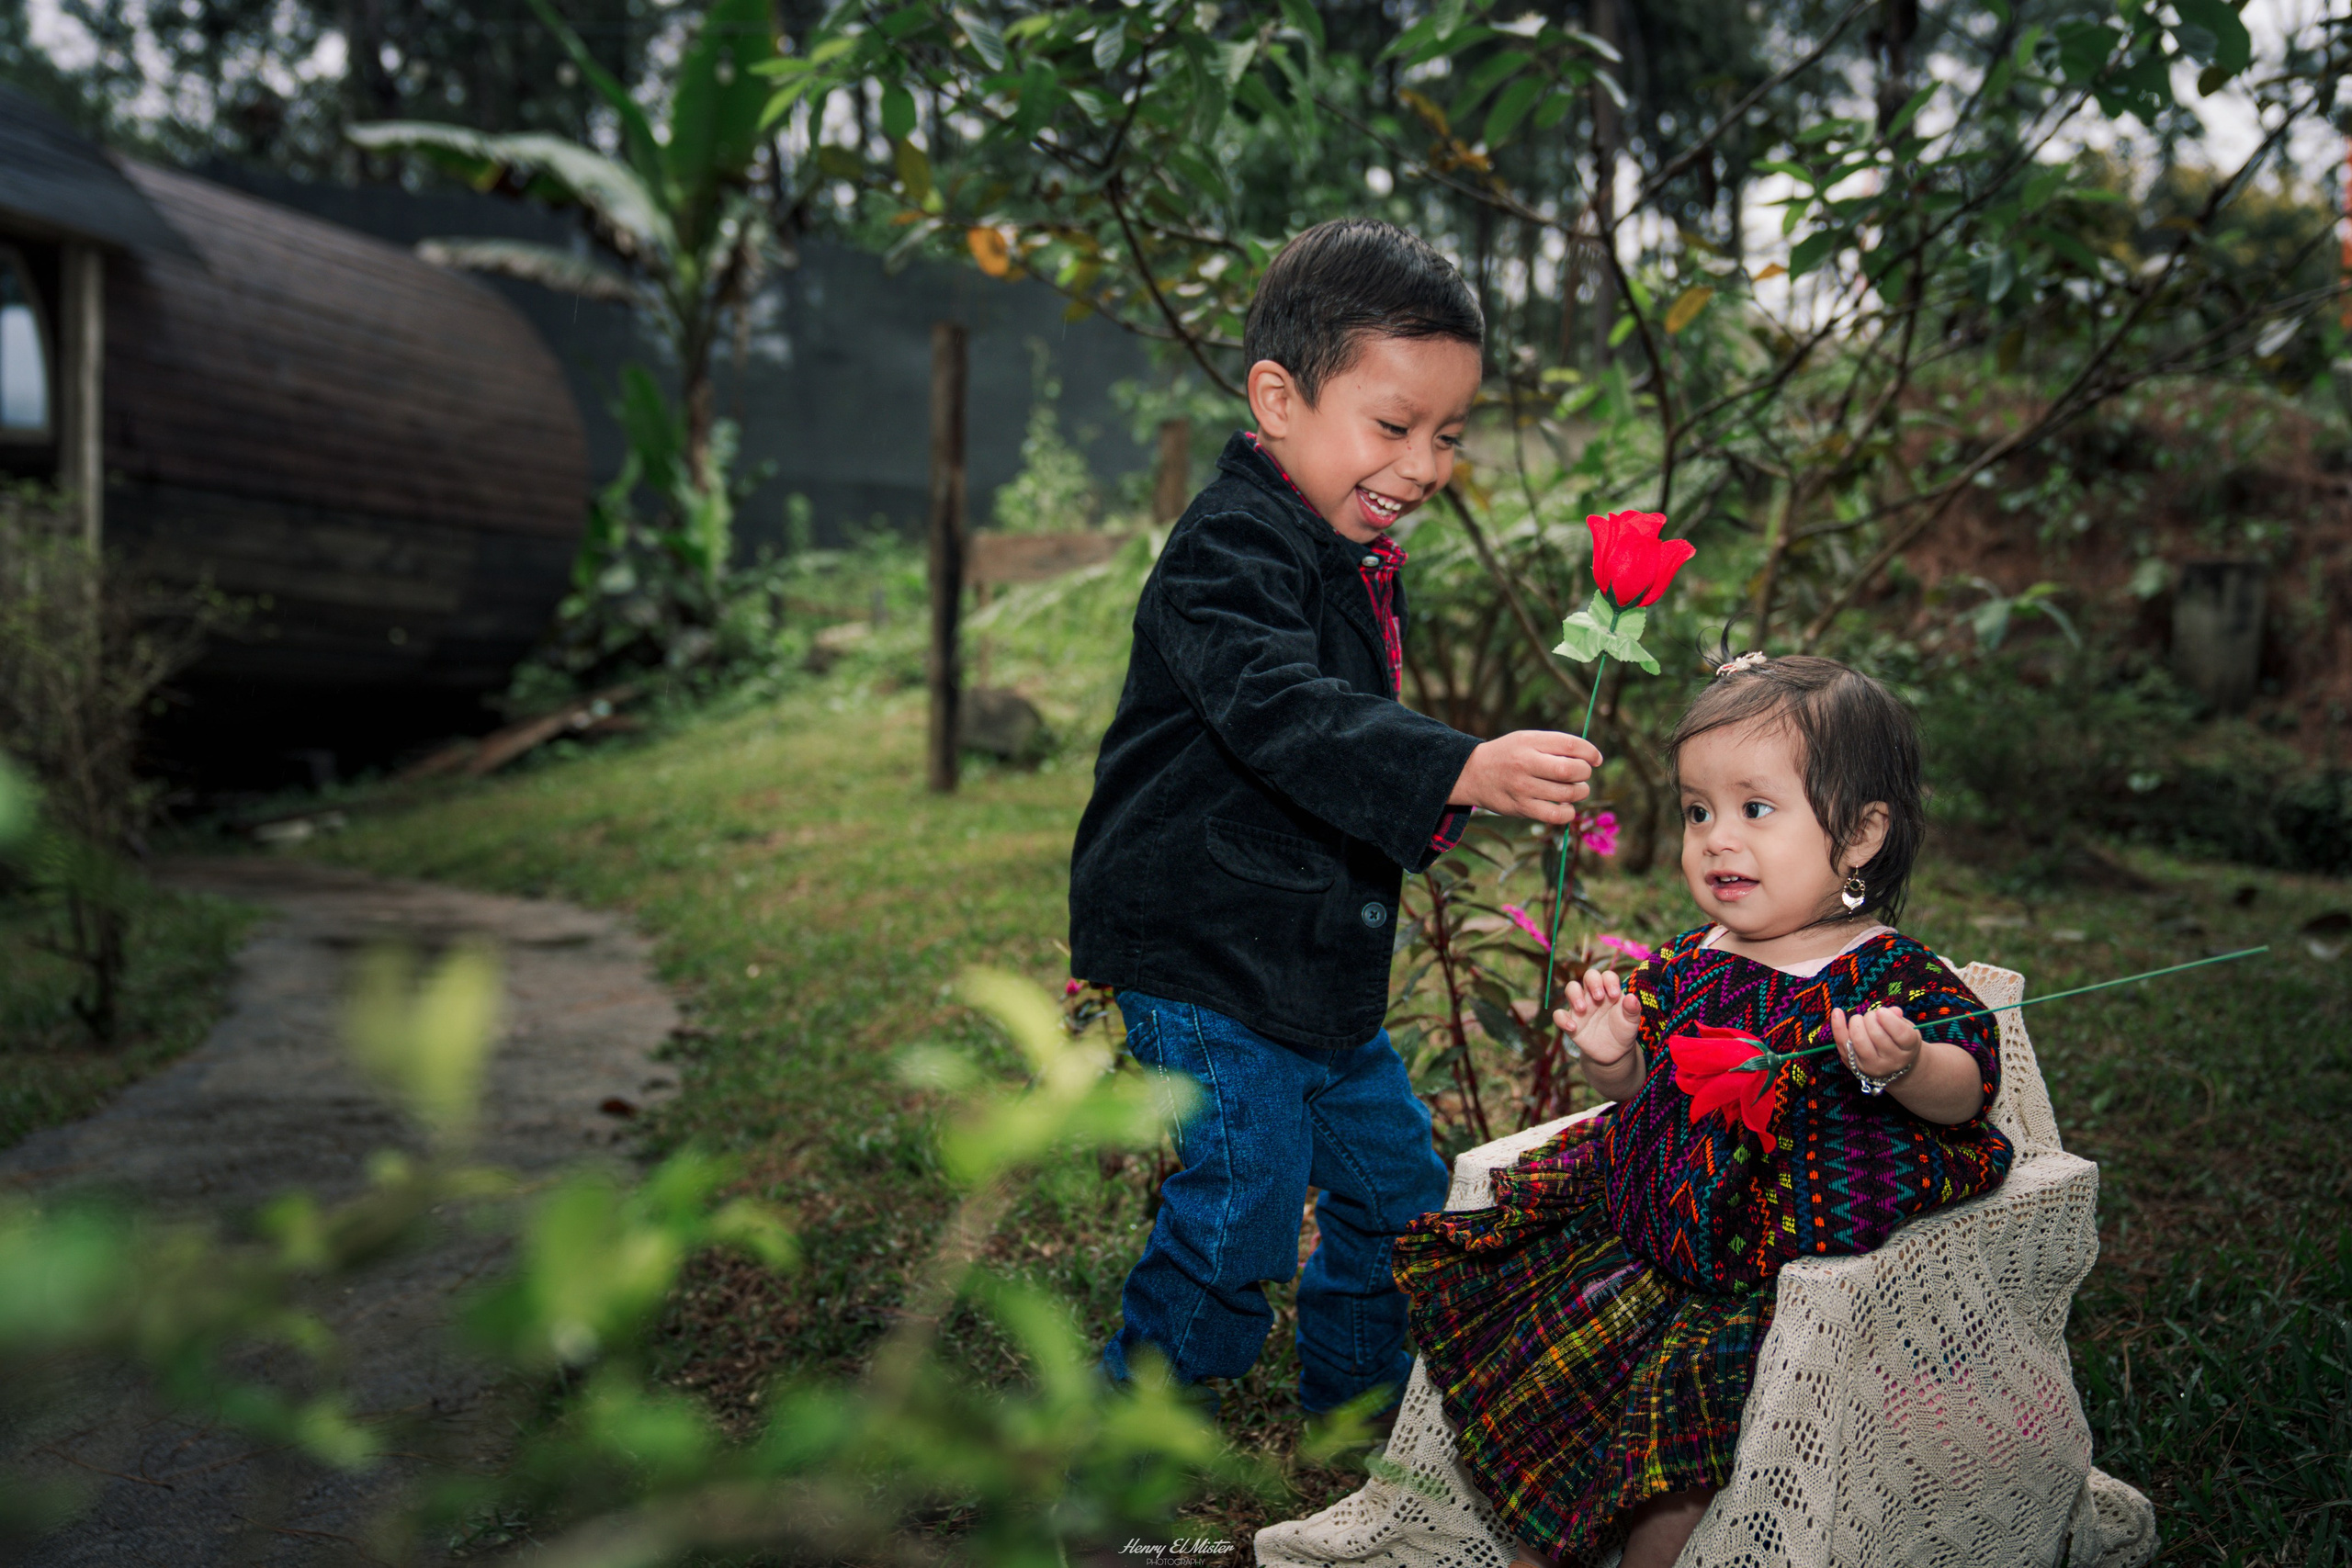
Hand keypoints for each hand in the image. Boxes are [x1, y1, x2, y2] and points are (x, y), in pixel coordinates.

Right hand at [1449, 731, 1600, 825]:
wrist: (1473, 773)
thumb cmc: (1509, 755)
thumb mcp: (1527, 740)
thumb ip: (1556, 746)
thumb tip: (1592, 759)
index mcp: (1530, 742)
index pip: (1571, 744)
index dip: (1591, 752)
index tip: (1596, 759)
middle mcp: (1526, 763)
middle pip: (1571, 770)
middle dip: (1585, 773)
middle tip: (1581, 775)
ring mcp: (1523, 787)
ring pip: (1567, 794)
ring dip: (1580, 792)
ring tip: (1574, 789)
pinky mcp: (1522, 808)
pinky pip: (1556, 815)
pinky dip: (1569, 812)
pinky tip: (1566, 806)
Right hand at [1553, 968, 1641, 1067]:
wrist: (1614, 1052)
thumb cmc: (1623, 1031)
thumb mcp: (1631, 1022)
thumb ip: (1632, 1010)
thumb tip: (1631, 998)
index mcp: (1609, 992)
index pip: (1607, 976)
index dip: (1609, 981)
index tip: (1615, 995)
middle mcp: (1594, 995)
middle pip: (1589, 976)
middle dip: (1593, 982)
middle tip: (1599, 998)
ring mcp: (1581, 1007)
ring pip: (1571, 989)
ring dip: (1575, 995)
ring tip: (1583, 1009)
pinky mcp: (1571, 1021)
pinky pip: (1559, 1015)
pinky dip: (1562, 1019)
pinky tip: (1573, 1028)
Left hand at [1831, 1004, 1923, 1083]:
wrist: (1892, 1068)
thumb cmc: (1899, 1042)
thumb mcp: (1906, 1029)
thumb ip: (1899, 1019)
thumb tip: (1893, 1011)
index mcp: (1909, 1049)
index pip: (1902, 1035)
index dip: (1890, 1020)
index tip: (1881, 1011)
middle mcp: (1891, 1061)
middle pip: (1877, 1035)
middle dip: (1870, 1018)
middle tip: (1872, 1016)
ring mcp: (1871, 1066)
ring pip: (1859, 1041)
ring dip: (1856, 1023)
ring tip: (1860, 1019)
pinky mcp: (1854, 1065)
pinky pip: (1842, 1044)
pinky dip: (1838, 1026)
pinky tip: (1837, 1012)